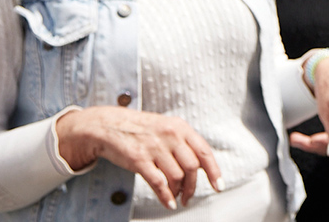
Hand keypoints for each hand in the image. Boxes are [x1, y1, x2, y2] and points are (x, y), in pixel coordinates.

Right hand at [54, 106, 221, 209]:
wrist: (109, 125)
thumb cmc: (142, 129)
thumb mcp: (168, 128)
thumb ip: (184, 143)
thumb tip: (201, 166)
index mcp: (181, 127)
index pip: (204, 152)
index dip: (214, 171)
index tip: (218, 186)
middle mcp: (170, 136)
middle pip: (192, 167)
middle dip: (193, 186)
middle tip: (189, 196)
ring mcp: (154, 148)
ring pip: (176, 177)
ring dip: (179, 191)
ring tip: (176, 197)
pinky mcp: (139, 160)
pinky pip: (158, 183)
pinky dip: (166, 197)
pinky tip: (168, 203)